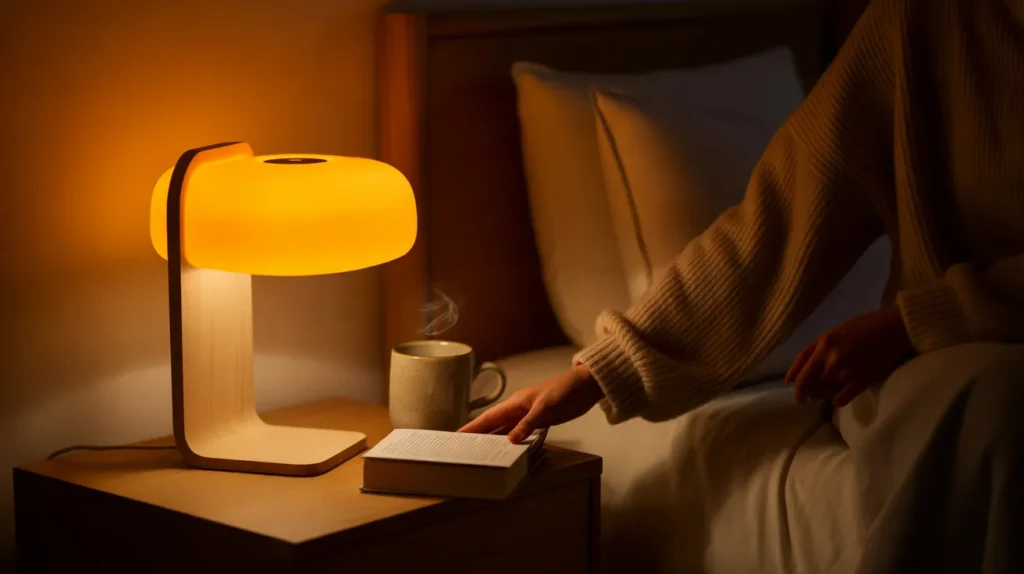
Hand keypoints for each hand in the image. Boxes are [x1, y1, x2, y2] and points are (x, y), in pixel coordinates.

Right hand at [458, 364, 603, 442]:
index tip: (457, 436)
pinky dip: (513, 442)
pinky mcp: (540, 422)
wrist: (585, 387)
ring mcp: (528, 417)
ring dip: (495, 441)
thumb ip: (528, 424)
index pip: (489, 417)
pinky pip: (521, 434)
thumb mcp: (545, 408)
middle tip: (464, 450)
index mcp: (515, 403)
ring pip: (506, 431)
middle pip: (494, 425)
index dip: (473, 427)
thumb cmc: (564, 391)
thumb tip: (510, 441)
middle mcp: (518, 410)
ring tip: (481, 454)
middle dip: (479, 436)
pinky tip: (508, 451)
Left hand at [786, 306, 913, 407]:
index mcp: (824, 341)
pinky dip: (837, 401)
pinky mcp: (862, 380)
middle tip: (803, 399)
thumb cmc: (868, 326)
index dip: (794, 374)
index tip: (789, 383)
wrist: (897, 328)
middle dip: (802, 392)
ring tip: (824, 395)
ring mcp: (846, 369)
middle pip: (808, 381)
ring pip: (823, 391)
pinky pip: (841, 398)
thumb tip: (810, 365)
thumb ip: (823, 346)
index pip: (801, 362)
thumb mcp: (839, 330)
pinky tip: (839, 398)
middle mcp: (831, 356)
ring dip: (821, 395)